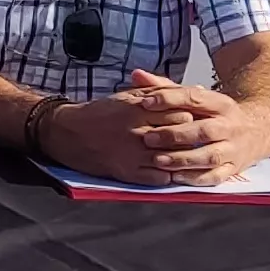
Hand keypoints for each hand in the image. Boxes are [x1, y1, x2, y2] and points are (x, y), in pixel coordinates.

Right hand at [42, 75, 246, 183]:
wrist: (66, 132)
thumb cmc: (99, 113)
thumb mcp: (127, 97)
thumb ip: (156, 93)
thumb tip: (187, 92)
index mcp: (139, 108)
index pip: (181, 112)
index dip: (192, 117)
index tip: (199, 121)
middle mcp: (138, 130)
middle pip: (180, 136)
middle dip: (192, 139)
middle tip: (203, 142)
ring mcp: (133, 153)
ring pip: (172, 159)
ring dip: (184, 161)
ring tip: (193, 160)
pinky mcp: (127, 171)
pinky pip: (159, 178)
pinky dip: (169, 176)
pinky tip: (173, 173)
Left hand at [110, 67, 269, 179]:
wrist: (257, 131)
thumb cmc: (215, 115)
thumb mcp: (198, 98)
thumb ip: (166, 89)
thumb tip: (137, 75)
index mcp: (221, 103)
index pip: (196, 98)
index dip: (170, 99)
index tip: (146, 103)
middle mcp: (230, 126)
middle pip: (204, 130)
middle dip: (175, 135)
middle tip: (148, 138)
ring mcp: (234, 149)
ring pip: (210, 156)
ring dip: (183, 159)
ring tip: (158, 160)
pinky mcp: (234, 168)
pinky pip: (216, 176)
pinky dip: (195, 178)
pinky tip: (175, 177)